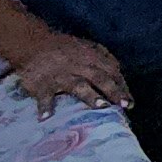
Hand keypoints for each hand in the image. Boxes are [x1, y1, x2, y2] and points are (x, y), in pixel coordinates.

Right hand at [8, 32, 131, 117]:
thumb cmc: (66, 50)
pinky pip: (44, 95)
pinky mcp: (42, 83)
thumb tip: (120, 74)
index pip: (111, 71)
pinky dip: (44, 106)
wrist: (33, 44)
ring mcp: (60, 75)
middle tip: (122, 105)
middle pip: (99, 77)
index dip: (121, 86)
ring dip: (90, 96)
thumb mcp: (87, 47)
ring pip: (78, 85)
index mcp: (91, 57)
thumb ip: (104, 59)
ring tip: (101, 107)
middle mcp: (78, 66)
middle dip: (113, 90)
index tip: (129, 103)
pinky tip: (46, 117)